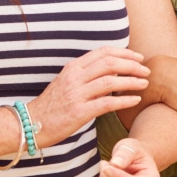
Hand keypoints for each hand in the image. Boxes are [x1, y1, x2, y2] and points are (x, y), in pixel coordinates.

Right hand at [30, 46, 150, 148]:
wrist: (31, 123)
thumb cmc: (52, 105)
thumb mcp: (67, 83)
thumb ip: (86, 75)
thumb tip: (111, 71)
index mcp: (72, 68)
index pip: (102, 53)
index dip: (124, 53)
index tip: (138, 57)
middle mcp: (75, 77)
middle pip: (109, 63)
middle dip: (132, 65)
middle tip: (145, 70)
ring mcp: (76, 94)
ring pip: (110, 81)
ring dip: (131, 81)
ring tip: (144, 83)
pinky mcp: (79, 112)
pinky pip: (106, 103)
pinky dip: (124, 100)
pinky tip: (135, 100)